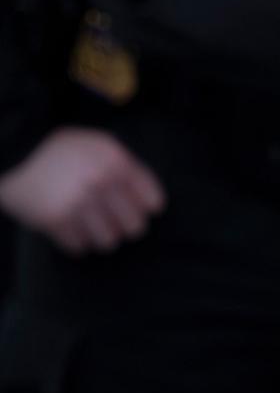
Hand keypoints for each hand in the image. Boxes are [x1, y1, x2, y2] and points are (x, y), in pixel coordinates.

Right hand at [0, 127, 166, 254]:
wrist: (13, 149)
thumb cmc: (59, 148)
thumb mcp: (98, 144)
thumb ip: (124, 167)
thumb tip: (147, 198)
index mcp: (117, 162)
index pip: (153, 201)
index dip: (145, 208)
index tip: (137, 208)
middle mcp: (101, 183)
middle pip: (136, 227)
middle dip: (125, 225)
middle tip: (112, 220)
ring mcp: (78, 203)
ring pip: (109, 242)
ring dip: (100, 236)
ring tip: (89, 225)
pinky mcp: (54, 220)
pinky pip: (79, 247)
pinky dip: (75, 241)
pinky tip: (69, 228)